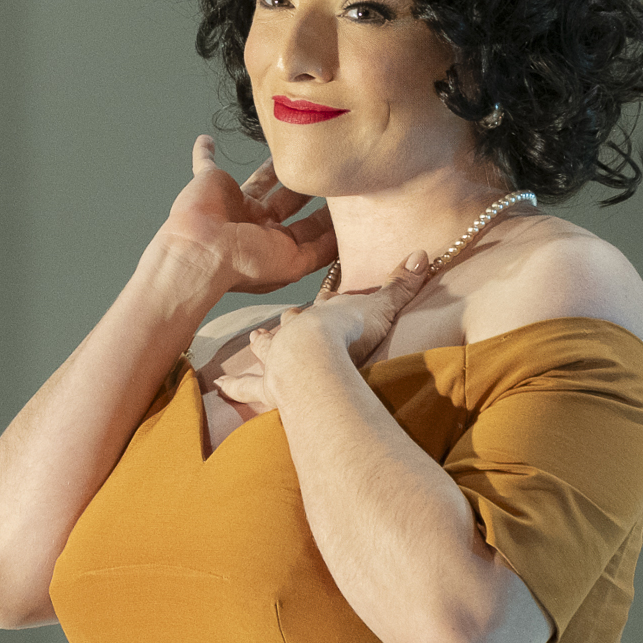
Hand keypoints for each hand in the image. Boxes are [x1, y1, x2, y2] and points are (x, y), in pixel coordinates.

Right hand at [156, 136, 336, 295]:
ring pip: (260, 180)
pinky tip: (207, 141)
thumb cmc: (243, 264)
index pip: (308, 229)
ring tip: (293, 151)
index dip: (328, 218)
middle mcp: (255, 225)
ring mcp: (234, 203)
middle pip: (289, 202)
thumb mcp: (295, 264)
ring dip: (273, 169)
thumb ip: (321, 251)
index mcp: (274, 245)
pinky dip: (204, 153)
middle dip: (308, 189)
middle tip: (329, 171)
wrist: (202, 252)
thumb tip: (345, 241)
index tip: (350, 201)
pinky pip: (205, 163)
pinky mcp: (211, 182)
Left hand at [212, 250, 431, 411]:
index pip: (322, 306)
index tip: (320, 300)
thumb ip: (401, 284)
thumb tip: (422, 252)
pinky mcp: (269, 385)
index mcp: (321, 314)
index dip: (322, 304)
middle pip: (288, 324)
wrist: (316, 356)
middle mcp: (294, 332)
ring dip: (258, 347)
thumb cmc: (349, 331)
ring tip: (249, 344)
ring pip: (264, 350)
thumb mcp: (381, 306)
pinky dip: (235, 389)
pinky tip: (220, 389)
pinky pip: (248, 388)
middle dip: (284, 324)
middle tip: (274, 323)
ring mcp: (279, 358)